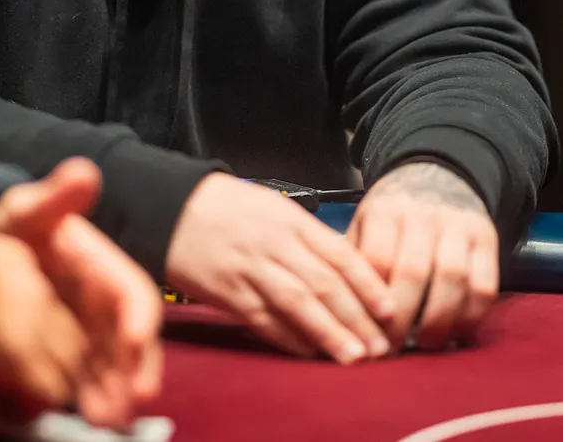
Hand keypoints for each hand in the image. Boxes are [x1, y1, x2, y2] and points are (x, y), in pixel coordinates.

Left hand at [0, 159, 162, 427]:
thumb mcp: (18, 214)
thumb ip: (52, 198)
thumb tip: (84, 171)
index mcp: (96, 268)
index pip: (131, 293)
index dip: (139, 316)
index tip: (135, 339)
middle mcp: (97, 307)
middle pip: (129, 342)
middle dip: (134, 370)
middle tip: (131, 399)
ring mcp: (82, 339)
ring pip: (112, 370)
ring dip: (116, 393)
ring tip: (109, 417)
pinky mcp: (61, 366)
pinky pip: (84, 387)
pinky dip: (91, 403)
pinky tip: (91, 417)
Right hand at [164, 173, 394, 362]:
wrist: (172, 206)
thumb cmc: (229, 207)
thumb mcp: (276, 208)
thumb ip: (310, 237)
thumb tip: (348, 269)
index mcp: (291, 221)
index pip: (340, 254)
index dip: (368, 285)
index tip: (390, 310)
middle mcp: (275, 244)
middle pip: (324, 284)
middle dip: (357, 317)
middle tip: (380, 344)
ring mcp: (250, 269)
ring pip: (298, 304)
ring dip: (329, 333)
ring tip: (353, 355)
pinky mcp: (227, 292)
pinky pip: (263, 319)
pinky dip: (288, 338)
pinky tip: (309, 353)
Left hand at [346, 161, 497, 351]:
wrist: (439, 175)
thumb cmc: (394, 213)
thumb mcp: (365, 223)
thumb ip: (353, 260)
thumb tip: (335, 310)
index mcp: (386, 211)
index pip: (376, 261)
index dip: (370, 304)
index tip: (363, 334)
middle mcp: (423, 215)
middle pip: (413, 272)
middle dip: (400, 321)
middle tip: (390, 351)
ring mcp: (459, 226)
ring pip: (452, 279)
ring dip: (438, 322)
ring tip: (424, 345)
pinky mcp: (487, 240)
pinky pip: (484, 286)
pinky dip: (471, 317)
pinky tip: (456, 334)